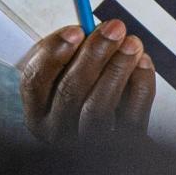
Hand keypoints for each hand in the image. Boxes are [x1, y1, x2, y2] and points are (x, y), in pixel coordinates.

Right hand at [16, 19, 156, 140]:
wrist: (113, 144)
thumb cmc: (87, 98)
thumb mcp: (68, 79)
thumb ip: (73, 55)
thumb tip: (96, 30)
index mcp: (37, 112)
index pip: (33, 82)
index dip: (52, 54)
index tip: (76, 30)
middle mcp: (56, 131)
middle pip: (69, 92)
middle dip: (93, 54)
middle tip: (113, 28)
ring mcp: (86, 142)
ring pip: (98, 107)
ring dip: (117, 68)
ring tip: (132, 43)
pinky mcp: (120, 145)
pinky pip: (131, 115)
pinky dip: (140, 85)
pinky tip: (142, 63)